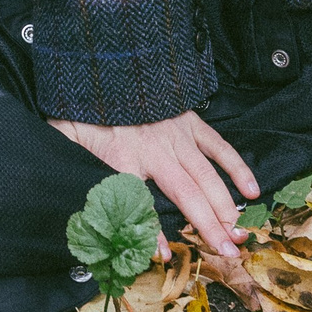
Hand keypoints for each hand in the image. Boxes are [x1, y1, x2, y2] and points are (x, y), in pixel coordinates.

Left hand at [49, 111, 258, 257]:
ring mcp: (176, 135)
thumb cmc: (85, 103)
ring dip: (226, 205)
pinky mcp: (189, 120)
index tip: (163, 254)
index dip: (151, 230)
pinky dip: (237, 167)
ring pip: (207, 176)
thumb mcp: (64, 133)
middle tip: (227, 252)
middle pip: (186, 194)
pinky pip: (219, 146)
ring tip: (240, 233)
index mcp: (123, 156)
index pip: (139, 201)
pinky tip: (252, 190)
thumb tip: (59, 190)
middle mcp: (155, 149)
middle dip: (208, 225)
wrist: (105, 57)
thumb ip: (64, 156)